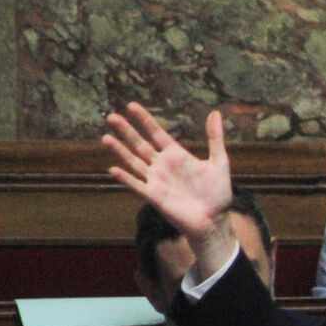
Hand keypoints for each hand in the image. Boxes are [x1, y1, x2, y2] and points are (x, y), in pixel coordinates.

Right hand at [103, 102, 235, 276]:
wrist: (215, 219)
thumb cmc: (217, 192)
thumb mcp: (219, 162)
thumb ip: (215, 138)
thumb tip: (215, 112)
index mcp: (176, 155)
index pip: (157, 133)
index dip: (145, 120)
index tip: (131, 105)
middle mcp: (162, 166)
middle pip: (140, 144)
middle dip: (127, 131)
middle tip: (112, 116)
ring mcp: (156, 181)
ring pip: (134, 162)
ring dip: (120, 151)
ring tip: (106, 137)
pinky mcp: (154, 197)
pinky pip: (137, 186)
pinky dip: (126, 178)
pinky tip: (113, 169)